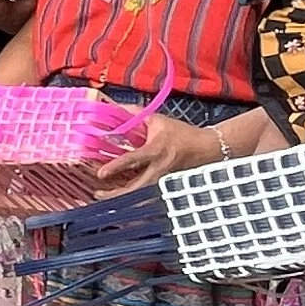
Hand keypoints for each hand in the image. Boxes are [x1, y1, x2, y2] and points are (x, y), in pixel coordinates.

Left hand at [99, 112, 238, 194]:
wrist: (207, 149)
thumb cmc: (181, 134)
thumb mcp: (158, 120)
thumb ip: (135, 114)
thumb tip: (113, 106)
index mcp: (156, 151)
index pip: (133, 160)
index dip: (116, 167)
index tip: (100, 174)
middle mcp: (159, 170)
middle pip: (135, 188)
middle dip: (115, 194)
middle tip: (97, 193)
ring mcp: (163, 181)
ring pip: (140, 195)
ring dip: (122, 198)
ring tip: (104, 197)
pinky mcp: (166, 187)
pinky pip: (146, 195)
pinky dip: (132, 198)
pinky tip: (121, 198)